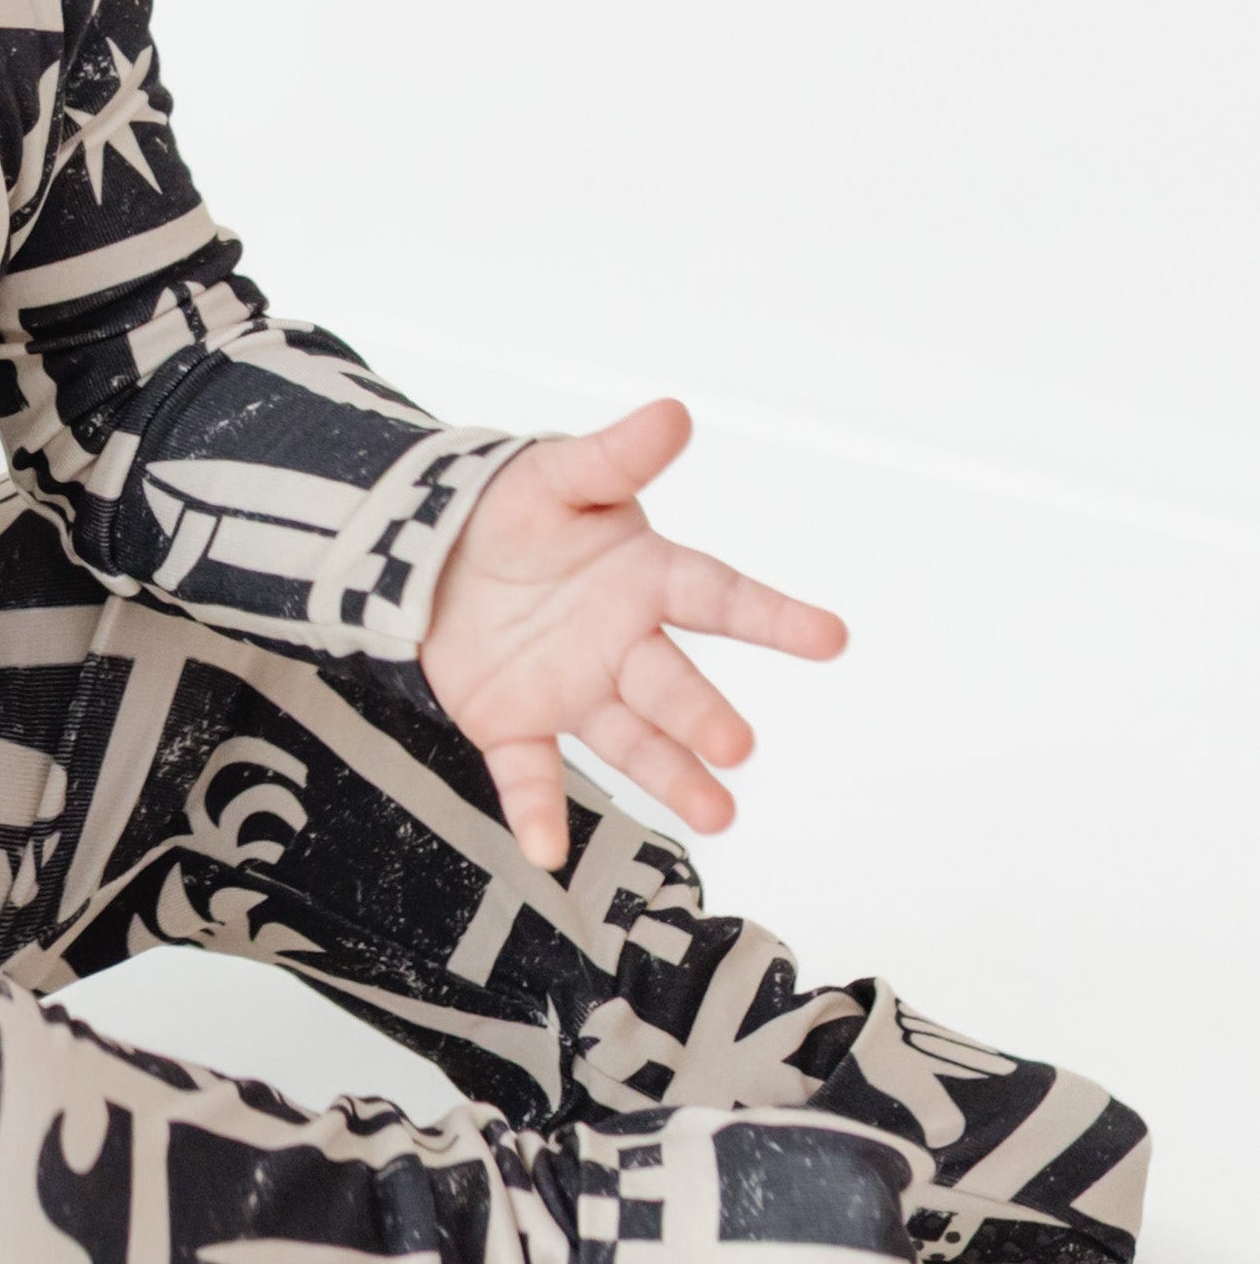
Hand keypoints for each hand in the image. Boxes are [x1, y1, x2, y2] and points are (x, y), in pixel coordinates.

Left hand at [419, 398, 845, 870]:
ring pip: (628, 741)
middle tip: (735, 748)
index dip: (771, 615)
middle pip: (671, 684)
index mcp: (641, 579)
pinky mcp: (514, 724)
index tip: (831, 638)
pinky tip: (548, 851)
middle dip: (704, 716)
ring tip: (716, 816)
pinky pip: (530, 773)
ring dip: (668, 778)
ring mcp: (572, 690)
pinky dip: (538, 812)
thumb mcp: (556, 474)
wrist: (431, 551)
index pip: (715, 596)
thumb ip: (613, 456)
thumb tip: (673, 412)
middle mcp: (620, 645)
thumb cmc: (512, 511)